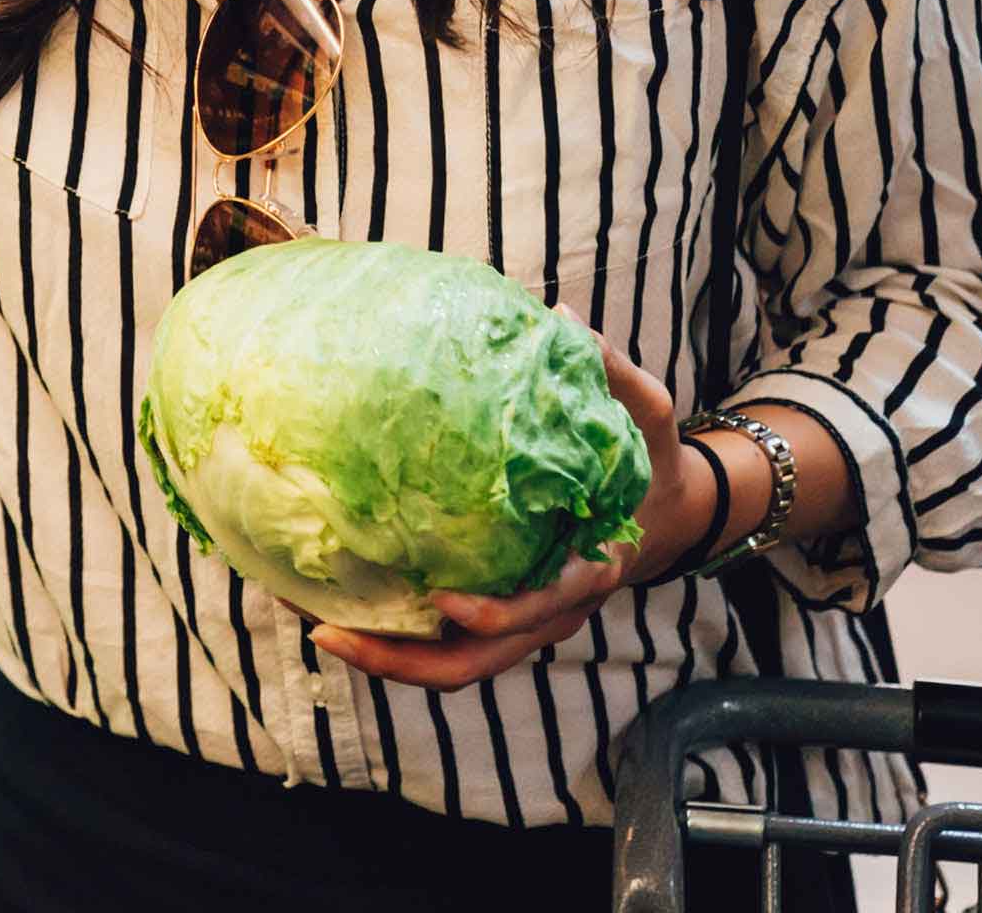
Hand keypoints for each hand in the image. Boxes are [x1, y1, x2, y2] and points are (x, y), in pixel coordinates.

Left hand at [314, 338, 707, 690]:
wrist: (665, 512)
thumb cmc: (648, 458)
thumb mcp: (647, 411)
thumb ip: (612, 370)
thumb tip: (558, 315)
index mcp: (590, 567)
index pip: (542, 609)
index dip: (496, 613)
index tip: (444, 600)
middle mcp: (554, 609)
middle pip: (479, 659)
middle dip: (406, 661)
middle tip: (331, 634)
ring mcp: (526, 622)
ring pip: (457, 665)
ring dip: (389, 661)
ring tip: (317, 630)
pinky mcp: (501, 617)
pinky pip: (449, 645)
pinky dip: (399, 641)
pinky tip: (337, 611)